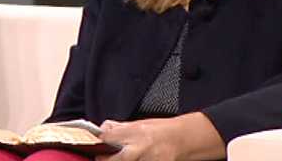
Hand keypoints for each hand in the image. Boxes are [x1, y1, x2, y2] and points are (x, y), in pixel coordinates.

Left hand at [95, 113, 224, 160]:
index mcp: (135, 132)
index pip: (108, 138)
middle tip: (103, 158)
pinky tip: (135, 159)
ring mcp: (149, 160)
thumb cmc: (162, 130)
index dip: (100, 143)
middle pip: (114, 160)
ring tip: (125, 156)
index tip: (97, 145)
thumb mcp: (140, 123)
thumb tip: (102, 129)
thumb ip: (120, 128)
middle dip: (106, 160)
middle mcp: (141, 148)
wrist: (184, 139)